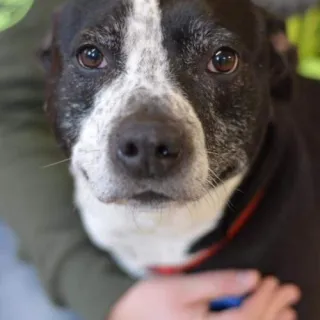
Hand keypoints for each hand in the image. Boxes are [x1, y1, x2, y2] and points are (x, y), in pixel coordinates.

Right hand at [109, 270, 299, 319]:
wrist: (127, 319)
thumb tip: (252, 278)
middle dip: (274, 310)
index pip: (246, 316)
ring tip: (287, 309)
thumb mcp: (184, 288)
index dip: (263, 299)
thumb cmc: (151, 301)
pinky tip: (262, 317)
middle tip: (290, 292)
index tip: (272, 280)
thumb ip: (219, 284)